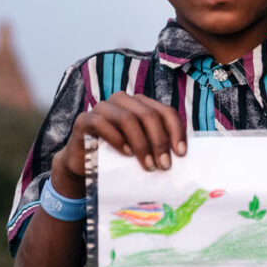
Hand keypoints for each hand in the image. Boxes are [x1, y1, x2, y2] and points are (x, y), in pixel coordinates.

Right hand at [51, 92, 186, 195]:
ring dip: (141, 144)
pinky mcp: (85, 119)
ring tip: (148, 165)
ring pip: (128, 119)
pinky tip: (126, 154)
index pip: (165, 111)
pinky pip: (102, 123)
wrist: (84, 165)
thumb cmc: (118, 156)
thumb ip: (158, 145)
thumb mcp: (142, 149)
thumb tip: (182, 155)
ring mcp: (102, 107)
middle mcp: (123, 100)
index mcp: (140, 104)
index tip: (181, 153)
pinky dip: (117, 139)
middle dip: (159, 141)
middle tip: (164, 165)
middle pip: (149, 115)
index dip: (176, 131)